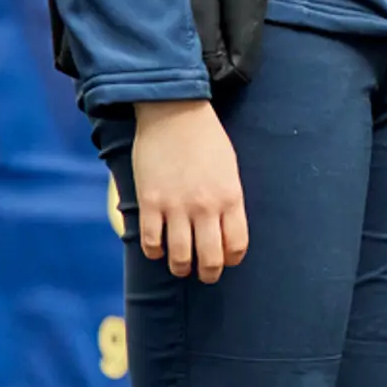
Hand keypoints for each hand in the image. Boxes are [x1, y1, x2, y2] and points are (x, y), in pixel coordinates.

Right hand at [130, 100, 247, 281]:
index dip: (231, 259)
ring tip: (180, 267)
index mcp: (231, 198)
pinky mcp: (150, 202)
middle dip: (208, 272)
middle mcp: (206, 207)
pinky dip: (153, 251)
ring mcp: (176, 206)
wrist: (173, 112)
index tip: (226, 260)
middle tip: (204, 274)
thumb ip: (228, 199)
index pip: (236, 244)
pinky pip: (151, 241)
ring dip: (180, 267)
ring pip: (180, 256)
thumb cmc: (206, 139)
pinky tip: (156, 249)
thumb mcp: (229, 169)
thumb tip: (223, 227)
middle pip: (210, 257)